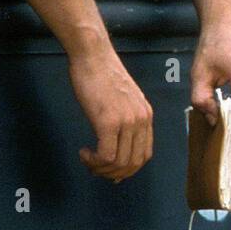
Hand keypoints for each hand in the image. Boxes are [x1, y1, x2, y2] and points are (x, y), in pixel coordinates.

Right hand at [68, 48, 153, 181]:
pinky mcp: (109, 121)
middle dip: (113, 173)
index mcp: (146, 115)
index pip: (145, 154)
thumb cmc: (101, 76)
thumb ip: (123, 123)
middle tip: (95, 167)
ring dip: (101, 168)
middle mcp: (141, 119)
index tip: (110, 170)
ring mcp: (127, 121)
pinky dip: (94, 161)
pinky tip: (84, 152)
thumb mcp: (121, 100)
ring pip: (119, 163)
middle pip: (133, 163)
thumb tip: (116, 150)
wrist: (93, 56)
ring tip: (88, 160)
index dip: (127, 168)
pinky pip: (106, 155)